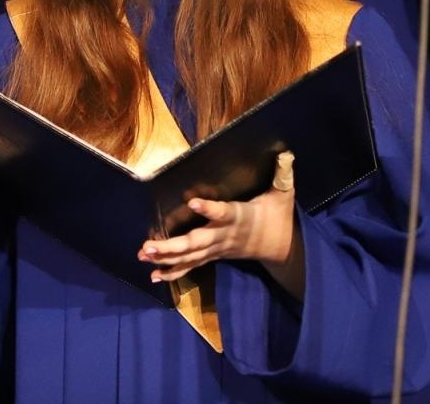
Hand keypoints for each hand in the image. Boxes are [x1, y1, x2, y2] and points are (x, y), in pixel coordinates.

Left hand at [139, 151, 299, 288]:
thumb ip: (283, 175)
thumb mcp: (283, 195)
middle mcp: (225, 236)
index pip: (224, 213)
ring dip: (166, 257)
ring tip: (143, 255)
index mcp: (241, 217)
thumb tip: (286, 153)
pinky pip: (192, 266)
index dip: (210, 210)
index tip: (193, 203)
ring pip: (190, 256)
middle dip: (172, 246)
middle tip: (148, 247)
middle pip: (197, 242)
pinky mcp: (213, 255)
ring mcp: (218, 249)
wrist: (281, 248)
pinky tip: (154, 275)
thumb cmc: (278, 216)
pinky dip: (173, 271)